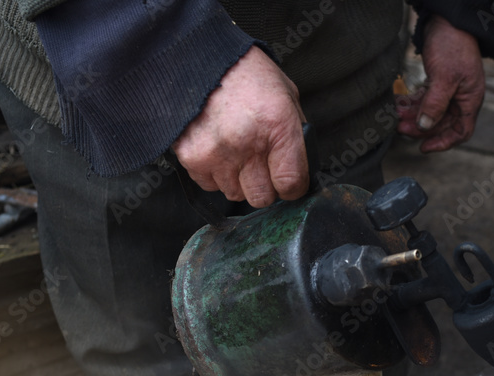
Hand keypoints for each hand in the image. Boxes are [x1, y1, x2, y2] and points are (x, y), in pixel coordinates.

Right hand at [172, 47, 307, 207]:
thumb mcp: (286, 96)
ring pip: (235, 195)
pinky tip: (217, 150)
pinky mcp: (192, 157)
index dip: (293, 188)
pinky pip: (210, 185)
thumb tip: (302, 169)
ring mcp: (217, 153)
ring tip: (236, 153)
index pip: (291, 184)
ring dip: (239, 181)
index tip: (289, 182)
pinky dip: (215, 175)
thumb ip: (297, 135)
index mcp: (278, 126)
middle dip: (265, 187)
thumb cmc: (248, 76)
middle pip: (262, 198)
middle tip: (261, 167)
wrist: (199, 58)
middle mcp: (247, 144)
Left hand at [397, 15, 485, 151]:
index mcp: (470, 99)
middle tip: (400, 127)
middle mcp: (461, 97)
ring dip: (414, 116)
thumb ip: (435, 104)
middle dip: (421, 128)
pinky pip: (425, 99)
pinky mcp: (438, 81)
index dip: (443, 142)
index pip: (461, 131)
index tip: (423, 147)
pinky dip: (413, 103)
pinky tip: (399, 104)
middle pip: (442, 123)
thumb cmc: (452, 45)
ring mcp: (450, 89)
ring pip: (431, 112)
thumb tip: (425, 127)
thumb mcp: (444, 77)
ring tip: (396, 116)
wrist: (448, 18)